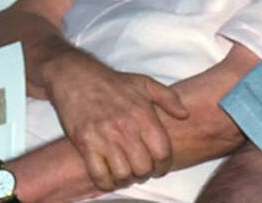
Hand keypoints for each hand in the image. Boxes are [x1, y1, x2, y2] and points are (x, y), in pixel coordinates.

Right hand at [41, 50, 188, 190]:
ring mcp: (104, 137)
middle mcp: (125, 128)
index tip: (160, 167)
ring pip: (123, 174)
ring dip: (127, 179)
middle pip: (144, 167)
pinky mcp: (85, 144)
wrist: (76, 78)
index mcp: (143, 115)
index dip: (164, 165)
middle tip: (142, 171)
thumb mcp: (145, 83)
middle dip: (146, 173)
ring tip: (127, 174)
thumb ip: (169, 98)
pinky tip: (110, 178)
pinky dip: (106, 183)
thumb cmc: (113, 82)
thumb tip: (185, 115)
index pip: (162, 152)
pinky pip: (99, 175)